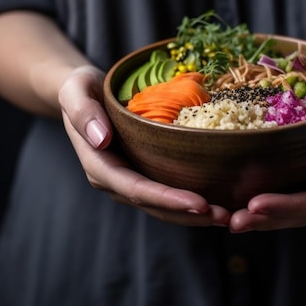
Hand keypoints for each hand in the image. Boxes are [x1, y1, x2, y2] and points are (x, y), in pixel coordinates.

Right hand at [59, 65, 231, 225]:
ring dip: (194, 216)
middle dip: (189, 215)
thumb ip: (83, 112)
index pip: (136, 189)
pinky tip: (218, 202)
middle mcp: (114, 180)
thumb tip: (100, 139)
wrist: (82, 94)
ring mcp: (129, 180)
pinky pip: (167, 194)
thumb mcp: (76, 90)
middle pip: (154, 206)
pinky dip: (191, 202)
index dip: (168, 199)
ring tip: (229, 217)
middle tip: (226, 217)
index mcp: (99, 166)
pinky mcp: (143, 174)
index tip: (200, 204)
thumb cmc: (81, 88)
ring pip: (163, 207)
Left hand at [227, 65, 305, 231]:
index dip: (291, 205)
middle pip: (303, 213)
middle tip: (232, 220)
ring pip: (291, 213)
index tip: (256, 203)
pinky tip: (232, 206)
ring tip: (227, 219)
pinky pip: (284, 198)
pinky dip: (260, 207)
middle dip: (268, 219)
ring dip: (259, 220)